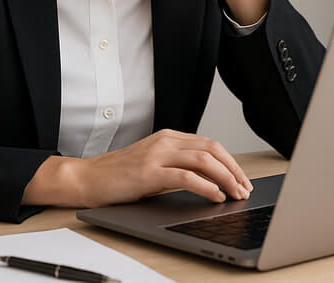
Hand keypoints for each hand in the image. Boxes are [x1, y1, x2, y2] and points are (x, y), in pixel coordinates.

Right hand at [24, 130, 253, 207]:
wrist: (88, 178)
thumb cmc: (119, 176)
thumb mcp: (155, 165)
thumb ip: (179, 166)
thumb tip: (211, 180)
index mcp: (169, 137)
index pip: (210, 145)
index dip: (230, 162)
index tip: (241, 179)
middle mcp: (165, 141)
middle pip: (212, 150)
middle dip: (234, 170)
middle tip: (245, 188)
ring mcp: (157, 154)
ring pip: (204, 160)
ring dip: (225, 178)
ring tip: (235, 193)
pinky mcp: (149, 172)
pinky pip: (186, 177)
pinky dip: (206, 186)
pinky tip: (215, 196)